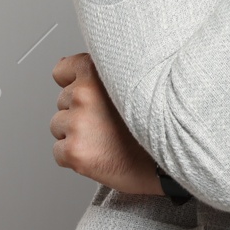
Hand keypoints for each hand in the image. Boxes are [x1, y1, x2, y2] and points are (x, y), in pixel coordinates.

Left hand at [50, 52, 161, 196]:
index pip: (62, 71)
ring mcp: (77, 124)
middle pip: (62, 102)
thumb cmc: (157, 123)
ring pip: (59, 127)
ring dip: (76, 134)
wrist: (171, 161)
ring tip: (106, 138)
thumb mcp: (135, 82)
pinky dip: (74, 156)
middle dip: (79, 112)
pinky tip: (99, 154)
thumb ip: (103, 72)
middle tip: (109, 122)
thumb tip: (64, 68)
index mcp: (97, 72)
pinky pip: (59, 152)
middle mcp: (84, 95)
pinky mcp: (74, 152)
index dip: (76, 84)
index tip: (93, 97)